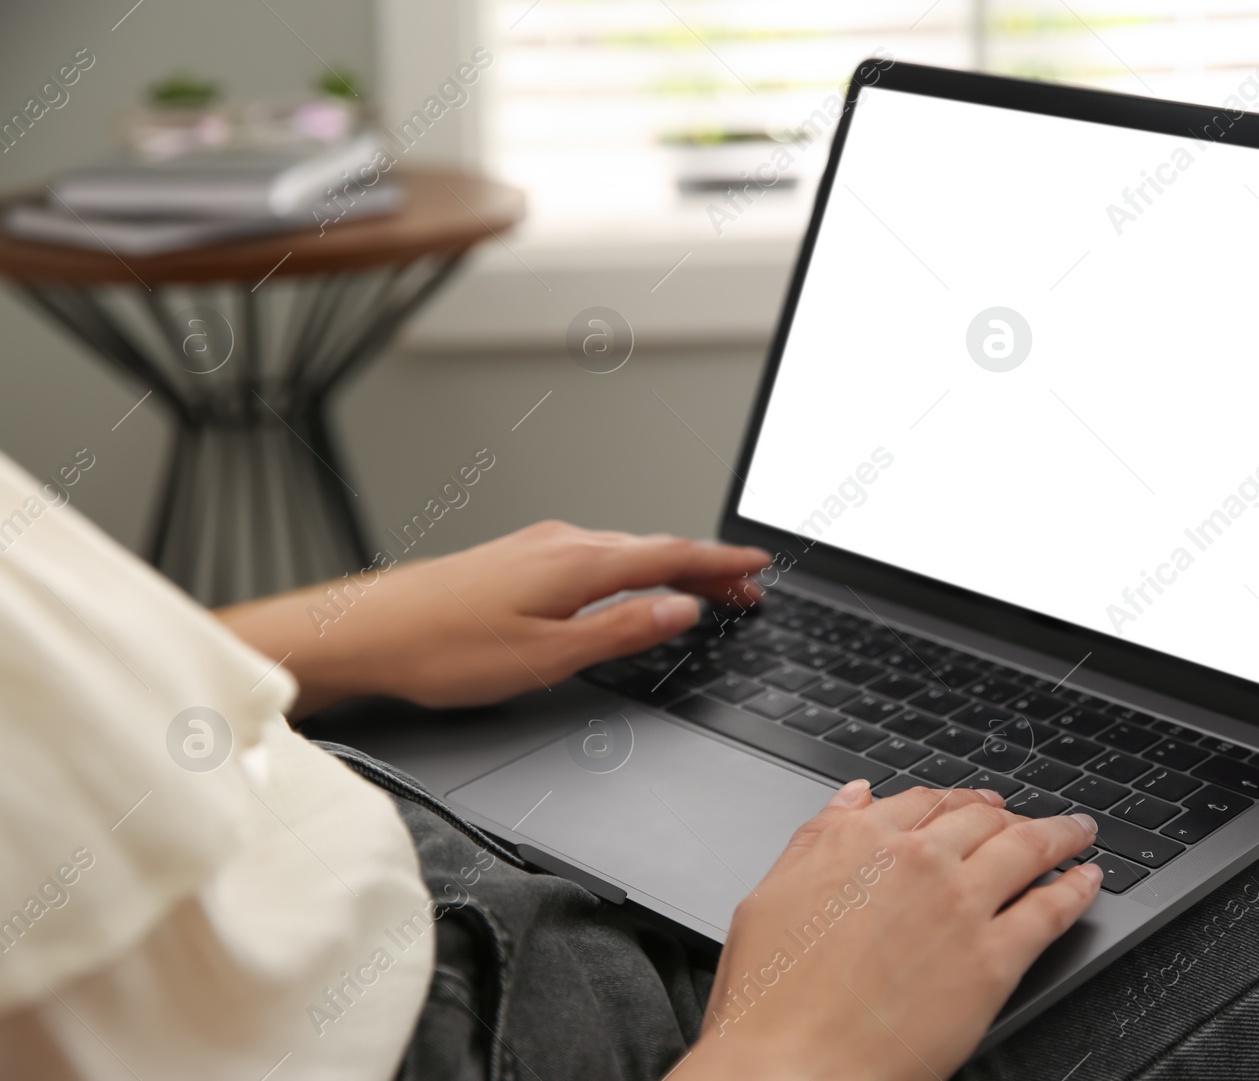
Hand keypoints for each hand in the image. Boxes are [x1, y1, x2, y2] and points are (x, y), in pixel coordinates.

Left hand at [217, 521, 770, 717]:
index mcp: (579, 563)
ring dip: (669, 567)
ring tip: (700, 588)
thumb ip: (620, 630)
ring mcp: (536, 546)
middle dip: (706, 567)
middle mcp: (562, 542)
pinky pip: (594, 555)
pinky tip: (626, 584)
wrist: (363, 632)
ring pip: (623, 550)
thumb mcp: (547, 656)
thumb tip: (681, 609)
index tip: (759, 567)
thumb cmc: (442, 649)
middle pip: (654, 548)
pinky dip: (630, 567)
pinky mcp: (515, 557)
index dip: (722, 563)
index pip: (672, 555)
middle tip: (746, 589)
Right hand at [676, 782, 1102, 1080]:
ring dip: (1059, 834)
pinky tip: (1088, 880)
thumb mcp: (771, 894)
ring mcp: (960, 904)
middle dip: (1007, 814)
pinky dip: (1076, 888)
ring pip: (1026, 848)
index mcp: (859, 841)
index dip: (954, 801)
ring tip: (1077, 833)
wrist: (794, 1067)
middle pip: (980, 819)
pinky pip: (1050, 909)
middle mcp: (916, 860)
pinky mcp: (994, 958)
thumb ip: (818, 838)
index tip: (969, 805)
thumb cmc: (770, 998)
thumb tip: (852, 799)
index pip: (923, 802)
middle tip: (1025, 818)